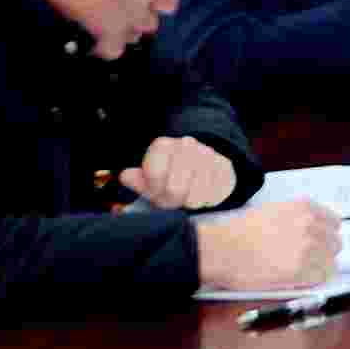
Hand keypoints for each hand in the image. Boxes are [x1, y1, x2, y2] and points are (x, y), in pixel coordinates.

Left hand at [122, 136, 237, 210]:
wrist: (204, 167)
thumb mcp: (150, 179)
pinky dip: (206, 202)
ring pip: (195, 196)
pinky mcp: (224, 167)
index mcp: (162, 146)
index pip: (154, 174)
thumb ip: (137, 181)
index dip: (153, 192)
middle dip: (172, 201)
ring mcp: (207, 155)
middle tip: (173, 200)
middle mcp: (185, 145)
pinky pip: (213, 196)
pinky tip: (202, 196)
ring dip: (189, 203)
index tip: (155, 194)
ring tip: (187, 199)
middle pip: (175, 189)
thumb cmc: (170, 176)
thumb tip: (126, 176)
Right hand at [199, 198, 342, 292]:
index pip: (334, 223)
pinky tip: (296, 279)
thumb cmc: (240, 231)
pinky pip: (320, 278)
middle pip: (335, 244)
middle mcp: (311, 225)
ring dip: (318, 268)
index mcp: (305, 208)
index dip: (325, 236)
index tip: (319, 244)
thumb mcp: (274, 212)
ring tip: (298, 271)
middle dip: (324, 253)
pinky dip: (311, 281)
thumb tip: (314, 233)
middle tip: (307, 260)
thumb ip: (298, 219)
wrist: (222, 249)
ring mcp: (308, 248)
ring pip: (330, 263)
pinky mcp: (301, 271)